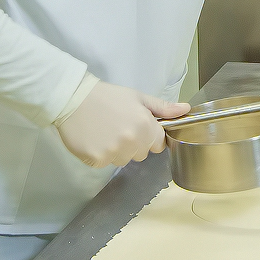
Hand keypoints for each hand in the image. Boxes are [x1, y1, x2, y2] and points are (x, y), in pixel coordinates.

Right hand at [56, 81, 189, 167]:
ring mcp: (113, 153)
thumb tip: (186, 110)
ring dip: (118, 150)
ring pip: (123, 160)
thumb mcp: (138, 97)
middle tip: (120, 126)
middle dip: (134, 143)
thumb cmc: (108, 96)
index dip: (150, 136)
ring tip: (106, 131)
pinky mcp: (96, 160)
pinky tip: (95, 138)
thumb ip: (163, 108)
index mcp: (145, 126)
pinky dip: (101, 154)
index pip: (158, 144)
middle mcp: (132, 142)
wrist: (73, 99)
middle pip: (141, 154)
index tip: (139, 128)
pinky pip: (106, 163)